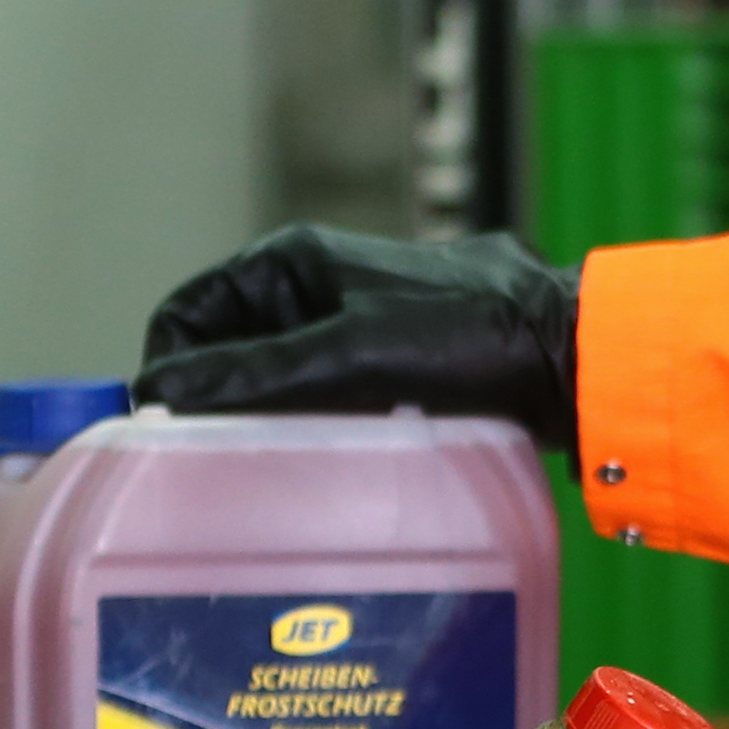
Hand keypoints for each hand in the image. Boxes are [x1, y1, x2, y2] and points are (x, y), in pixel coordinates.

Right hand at [139, 227, 578, 454]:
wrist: (570, 352)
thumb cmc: (468, 337)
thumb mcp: (347, 356)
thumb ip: (252, 377)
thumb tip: (158, 396)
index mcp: (291, 261)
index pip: (187, 312)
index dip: (169, 368)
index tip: (165, 433)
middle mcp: (315, 282)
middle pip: (226, 351)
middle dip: (217, 403)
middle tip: (216, 463)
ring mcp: (352, 322)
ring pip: (274, 381)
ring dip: (266, 421)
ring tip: (274, 467)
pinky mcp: (387, 361)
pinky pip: (322, 398)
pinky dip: (312, 429)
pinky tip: (327, 461)